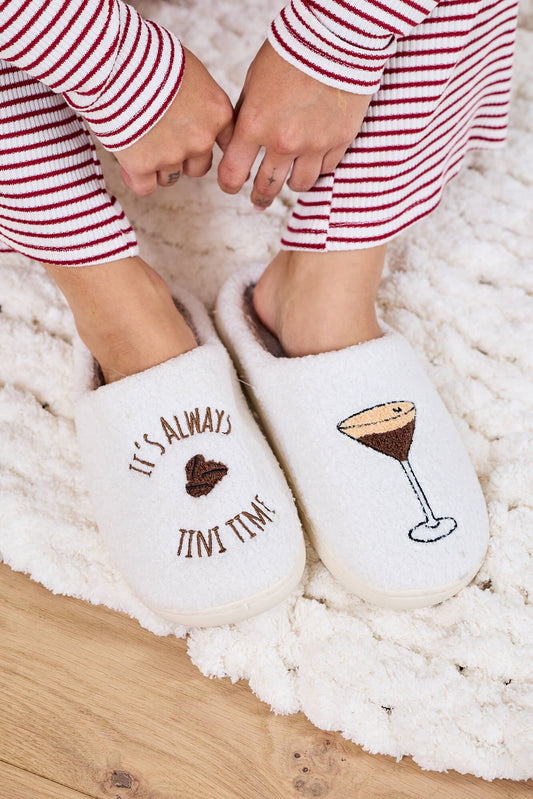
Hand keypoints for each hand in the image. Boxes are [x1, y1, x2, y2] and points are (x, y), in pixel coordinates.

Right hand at [115, 48, 233, 195]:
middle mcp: (201, 139)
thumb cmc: (148, 55)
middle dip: (181, 157)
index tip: (196, 145)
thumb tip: (193, 113)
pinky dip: (137, 177)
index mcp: (218, 114)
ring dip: (156, 166)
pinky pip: (145, 187)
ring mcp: (173, 155)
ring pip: (170, 178)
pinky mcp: (143, 166)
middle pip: (197, 167)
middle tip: (158, 136)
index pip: (226, 144)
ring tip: (138, 141)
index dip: (206, 144)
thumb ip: (198, 100)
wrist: (114, 57)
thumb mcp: (189, 71)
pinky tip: (128, 162)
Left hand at [217, 40, 370, 208]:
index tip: (231, 186)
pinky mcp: (339, 141)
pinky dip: (317, 167)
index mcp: (254, 124)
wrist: (334, 37)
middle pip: (266, 188)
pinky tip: (312, 159)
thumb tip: (238, 147)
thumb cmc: (289, 54)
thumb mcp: (253, 83)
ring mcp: (314, 144)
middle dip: (259, 196)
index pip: (233, 174)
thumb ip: (245, 118)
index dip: (228, 185)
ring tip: (289, 178)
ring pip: (299, 185)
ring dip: (290, 183)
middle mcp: (283, 141)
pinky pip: (325, 170)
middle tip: (258, 199)